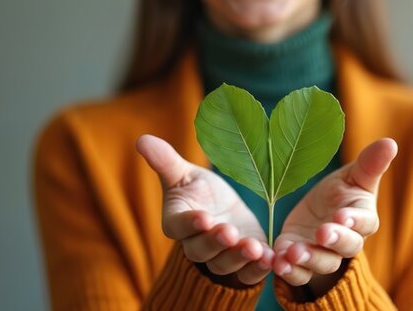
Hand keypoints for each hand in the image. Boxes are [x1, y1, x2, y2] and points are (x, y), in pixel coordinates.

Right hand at [136, 135, 272, 284]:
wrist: (224, 208)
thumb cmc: (198, 190)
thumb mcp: (184, 173)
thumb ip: (165, 161)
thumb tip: (142, 139)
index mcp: (178, 223)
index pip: (180, 227)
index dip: (191, 224)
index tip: (204, 217)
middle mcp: (196, 245)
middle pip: (202, 250)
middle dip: (216, 242)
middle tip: (230, 233)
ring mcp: (221, 257)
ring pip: (225, 264)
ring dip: (239, 258)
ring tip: (254, 248)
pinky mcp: (243, 264)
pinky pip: (248, 273)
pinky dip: (258, 269)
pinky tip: (271, 259)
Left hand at [272, 138, 397, 287]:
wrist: (316, 216)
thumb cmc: (340, 194)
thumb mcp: (353, 177)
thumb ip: (370, 165)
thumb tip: (391, 143)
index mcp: (361, 220)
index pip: (363, 223)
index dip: (353, 221)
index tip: (341, 216)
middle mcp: (345, 243)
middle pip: (345, 248)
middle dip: (333, 241)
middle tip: (320, 233)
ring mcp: (322, 256)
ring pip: (320, 264)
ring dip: (307, 260)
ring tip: (292, 253)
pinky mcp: (300, 264)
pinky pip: (297, 274)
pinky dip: (288, 271)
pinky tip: (276, 262)